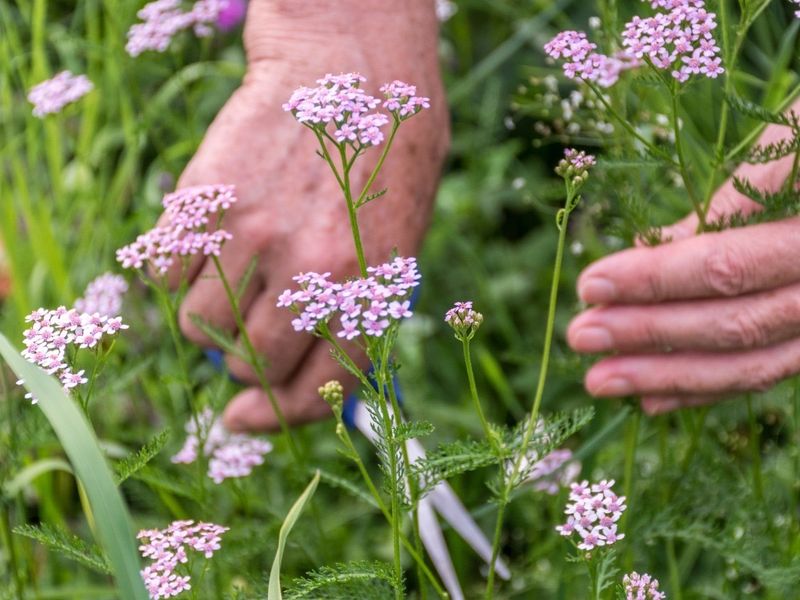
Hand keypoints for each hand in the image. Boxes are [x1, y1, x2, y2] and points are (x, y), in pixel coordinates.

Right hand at [171, 0, 448, 430]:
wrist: (351, 67)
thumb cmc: (381, 160)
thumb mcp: (396, 242)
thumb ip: (352, 311)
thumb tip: (297, 375)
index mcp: (367, 286)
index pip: (319, 385)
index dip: (278, 416)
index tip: (245, 418)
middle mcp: (309, 269)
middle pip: (251, 361)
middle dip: (244, 361)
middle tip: (245, 335)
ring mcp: (252, 232)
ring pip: (199, 323)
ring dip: (208, 317)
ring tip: (230, 279)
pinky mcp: (206, 198)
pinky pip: (166, 271)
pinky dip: (177, 271)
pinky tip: (206, 243)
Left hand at [567, 112, 799, 414]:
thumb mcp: (782, 149)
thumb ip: (726, 204)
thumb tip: (647, 250)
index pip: (727, 267)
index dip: (653, 280)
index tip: (590, 285)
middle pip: (734, 324)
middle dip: (648, 334)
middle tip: (580, 336)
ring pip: (751, 362)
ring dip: (666, 376)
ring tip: (600, 380)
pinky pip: (766, 371)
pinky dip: (706, 387)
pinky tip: (651, 398)